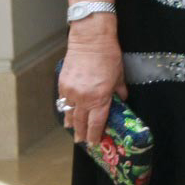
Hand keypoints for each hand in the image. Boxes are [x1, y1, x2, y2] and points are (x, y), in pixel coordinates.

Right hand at [60, 17, 125, 147]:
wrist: (91, 41)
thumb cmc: (109, 56)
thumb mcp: (120, 76)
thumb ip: (119, 91)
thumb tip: (121, 100)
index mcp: (100, 98)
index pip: (97, 122)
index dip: (95, 134)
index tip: (95, 142)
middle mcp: (83, 98)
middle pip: (81, 122)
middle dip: (82, 133)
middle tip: (82, 141)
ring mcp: (71, 92)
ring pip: (69, 113)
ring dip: (71, 123)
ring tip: (73, 131)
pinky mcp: (62, 84)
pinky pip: (63, 101)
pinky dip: (65, 108)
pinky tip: (67, 112)